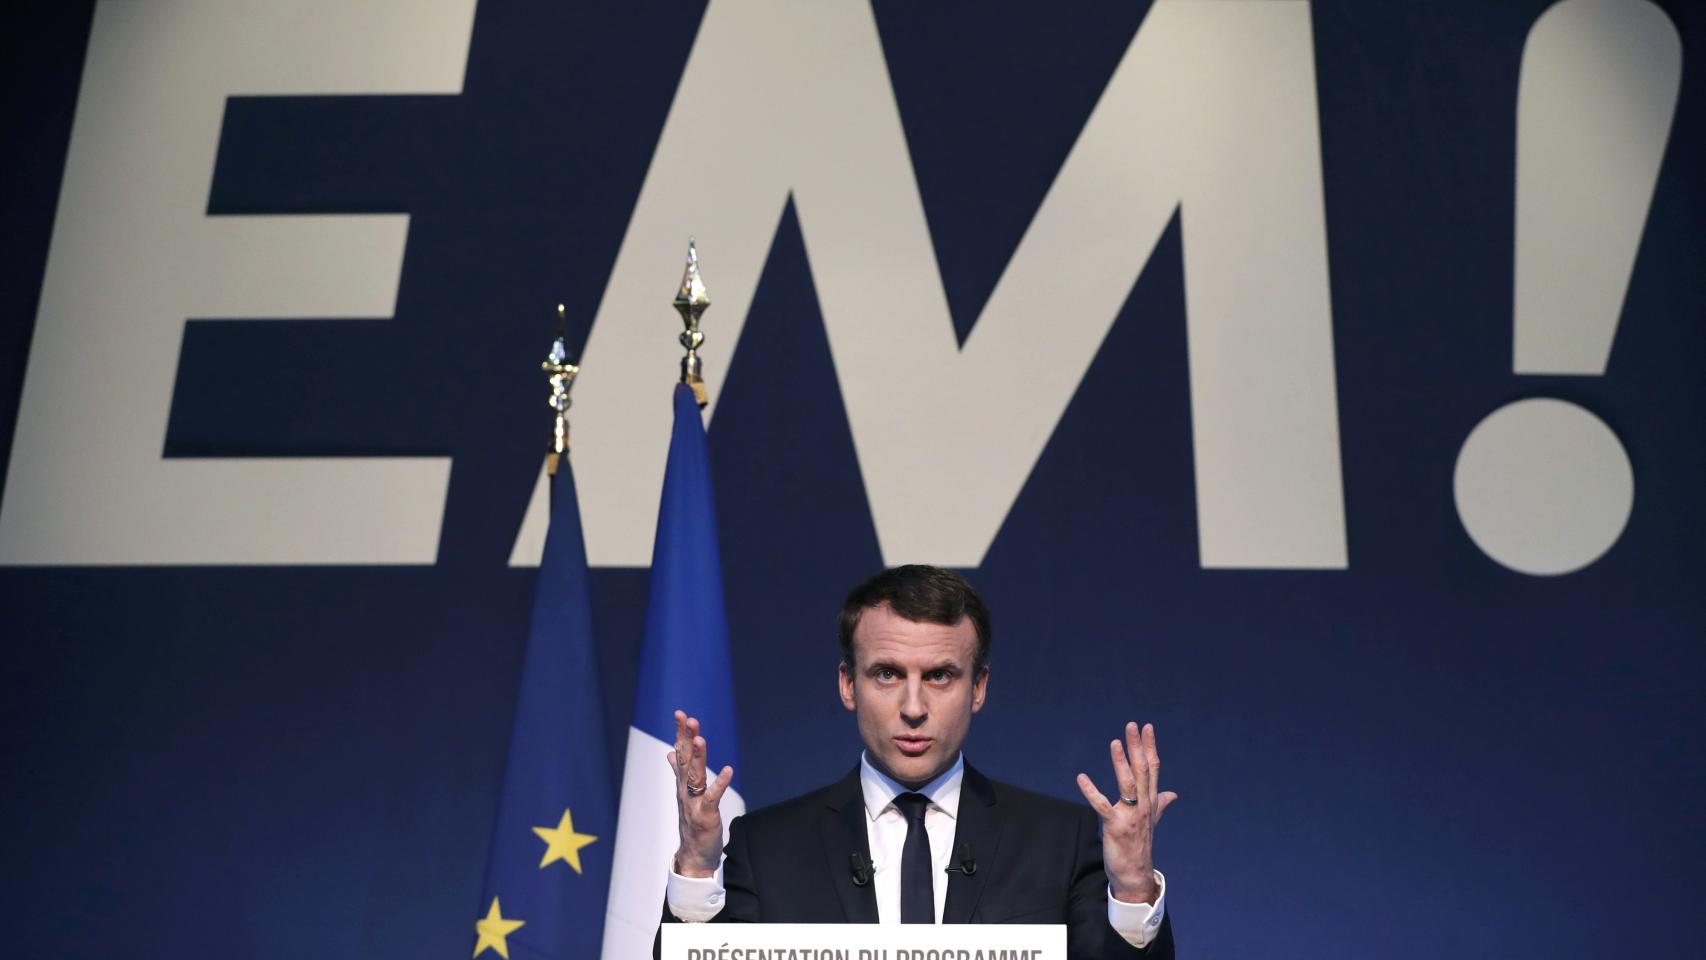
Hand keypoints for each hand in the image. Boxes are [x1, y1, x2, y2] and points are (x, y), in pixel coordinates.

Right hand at [668, 709, 734, 877]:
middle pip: (685, 761)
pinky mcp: (705, 816)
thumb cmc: (692, 824)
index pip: (680, 753)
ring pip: (695, 776)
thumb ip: (679, 772)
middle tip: (688, 718)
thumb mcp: (685, 794)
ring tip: (700, 738)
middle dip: (686, 739)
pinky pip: (713, 797)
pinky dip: (720, 783)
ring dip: (698, 757)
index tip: (680, 714)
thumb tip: (670, 753)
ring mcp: (694, 803)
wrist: (693, 856)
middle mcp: (685, 791)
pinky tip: (729, 770)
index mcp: (682, 784)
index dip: (680, 733)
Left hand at [1076, 721, 1176, 905]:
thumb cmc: (1141, 845)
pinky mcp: (1116, 826)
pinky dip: (1091, 792)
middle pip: (1142, 770)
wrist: (1136, 874)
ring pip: (1128, 784)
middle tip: (1132, 725)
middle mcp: (1144, 805)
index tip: (1147, 727)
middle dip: (1137, 747)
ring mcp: (1131, 816)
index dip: (1149, 747)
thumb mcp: (1152, 820)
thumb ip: (1160, 803)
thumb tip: (1172, 793)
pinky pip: (1102, 806)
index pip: (1152, 768)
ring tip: (1115, 743)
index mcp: (1150, 801)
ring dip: (1121, 763)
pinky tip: (1081, 778)